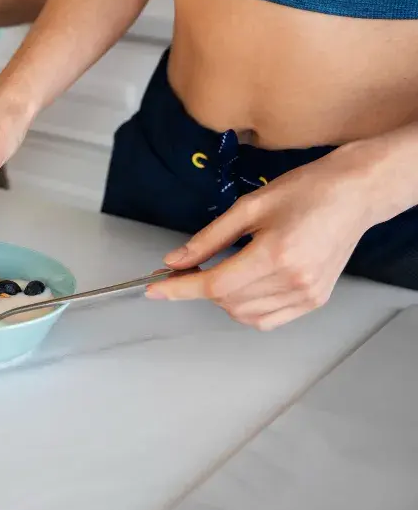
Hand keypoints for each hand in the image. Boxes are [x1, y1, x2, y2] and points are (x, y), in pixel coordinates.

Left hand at [146, 146, 380, 329]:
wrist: (356, 194)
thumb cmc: (306, 190)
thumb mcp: (249, 206)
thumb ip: (209, 238)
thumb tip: (175, 261)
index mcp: (276, 254)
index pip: (215, 284)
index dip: (180, 288)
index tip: (154, 289)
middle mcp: (294, 280)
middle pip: (227, 301)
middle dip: (200, 287)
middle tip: (190, 266)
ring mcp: (308, 295)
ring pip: (244, 314)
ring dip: (222, 298)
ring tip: (223, 268)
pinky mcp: (315, 300)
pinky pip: (267, 319)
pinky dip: (245, 308)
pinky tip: (243, 285)